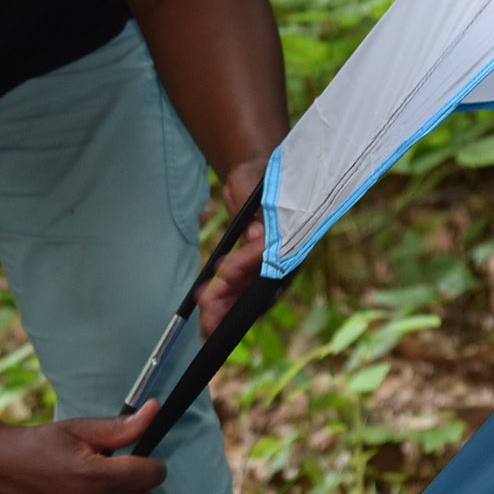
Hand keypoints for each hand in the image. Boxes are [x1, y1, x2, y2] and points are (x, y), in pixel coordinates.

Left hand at [196, 159, 268, 335]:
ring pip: (248, 291)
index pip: (270, 254)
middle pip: (259, 282)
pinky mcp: (254, 269)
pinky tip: (204, 301)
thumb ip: (253, 211)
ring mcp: (269, 264)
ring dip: (225, 305)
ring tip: (203, 315)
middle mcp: (284, 253)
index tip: (223, 272)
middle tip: (207, 311)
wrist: (250, 181)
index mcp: (290, 230)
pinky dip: (222, 296)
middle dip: (234, 299)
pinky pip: (240, 288)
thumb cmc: (254, 178)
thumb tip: (256, 236)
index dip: (246, 265)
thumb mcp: (249, 185)